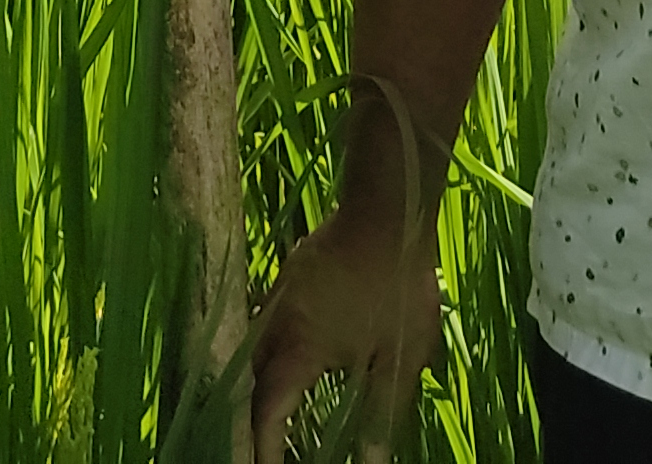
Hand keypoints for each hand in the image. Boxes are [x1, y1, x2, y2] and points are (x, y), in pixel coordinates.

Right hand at [244, 180, 439, 463]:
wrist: (390, 211)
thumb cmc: (398, 289)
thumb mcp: (400, 361)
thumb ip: (381, 416)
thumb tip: (371, 462)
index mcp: (299, 349)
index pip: (266, 409)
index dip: (262, 446)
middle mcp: (277, 322)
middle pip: (252, 378)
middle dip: (253, 415)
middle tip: (266, 445)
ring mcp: (280, 294)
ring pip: (257, 347)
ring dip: (262, 380)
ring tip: (277, 409)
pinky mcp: (291, 275)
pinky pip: (269, 323)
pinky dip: (274, 350)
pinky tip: (296, 357)